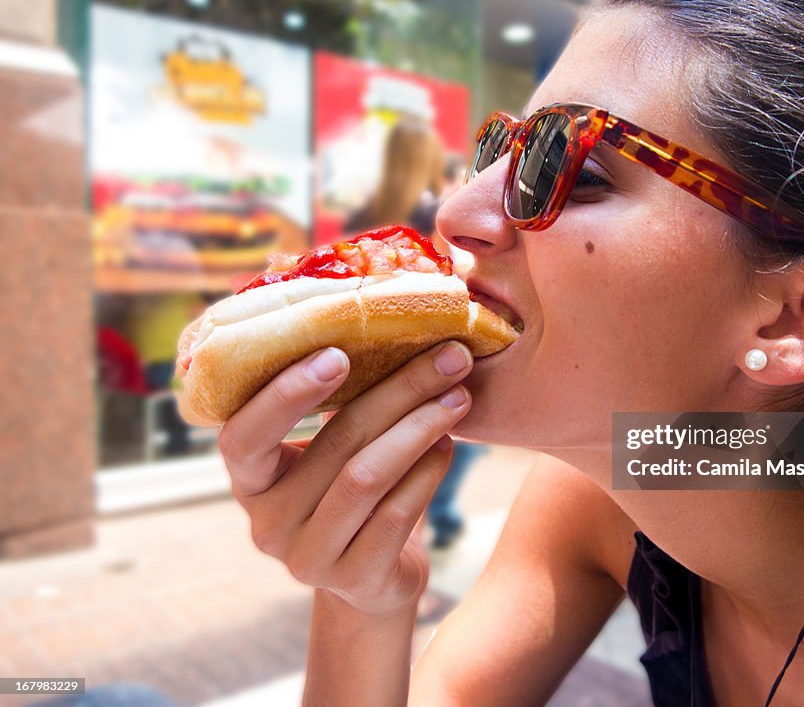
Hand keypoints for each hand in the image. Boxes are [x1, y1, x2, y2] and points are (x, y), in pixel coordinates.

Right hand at [218, 341, 473, 615]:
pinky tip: (448, 446)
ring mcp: (306, 558)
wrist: (372, 577)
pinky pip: (395, 515)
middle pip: (335, 443)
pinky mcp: (354, 580)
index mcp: (251, 479)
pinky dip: (428, 473)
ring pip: (366, 477)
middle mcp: (266, 523)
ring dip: (420, 428)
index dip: (286, 393)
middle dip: (399, 391)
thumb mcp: (331, 451)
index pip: (243, 435)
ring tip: (459, 397)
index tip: (338, 353)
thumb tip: (399, 325)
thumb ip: (340, 404)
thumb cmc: (349, 490)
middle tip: (450, 357)